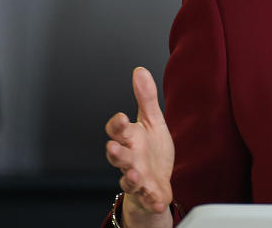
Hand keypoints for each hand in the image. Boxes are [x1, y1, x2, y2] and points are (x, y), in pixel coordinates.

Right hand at [106, 67, 174, 226]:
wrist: (156, 180)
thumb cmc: (151, 148)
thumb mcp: (152, 120)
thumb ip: (146, 98)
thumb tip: (140, 70)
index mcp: (130, 138)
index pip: (117, 131)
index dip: (117, 125)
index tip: (120, 117)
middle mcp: (129, 158)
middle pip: (117, 155)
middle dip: (115, 152)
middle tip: (113, 148)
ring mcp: (137, 178)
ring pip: (128, 178)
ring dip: (129, 177)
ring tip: (133, 175)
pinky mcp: (148, 193)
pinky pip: (148, 198)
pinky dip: (152, 200)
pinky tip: (158, 201)